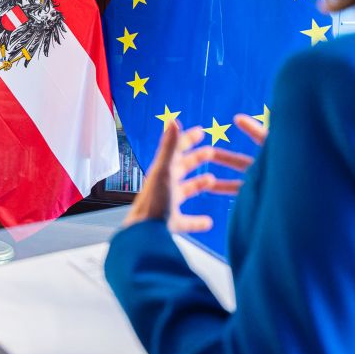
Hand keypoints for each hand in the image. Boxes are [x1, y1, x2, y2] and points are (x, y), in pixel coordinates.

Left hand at [122, 119, 253, 234]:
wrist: (143, 233)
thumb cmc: (154, 202)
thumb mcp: (165, 171)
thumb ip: (170, 147)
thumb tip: (173, 120)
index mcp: (162, 172)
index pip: (176, 150)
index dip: (187, 139)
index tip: (201, 131)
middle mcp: (164, 186)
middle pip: (181, 169)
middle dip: (195, 159)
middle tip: (210, 151)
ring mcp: (166, 205)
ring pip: (184, 192)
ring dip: (197, 185)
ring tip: (211, 180)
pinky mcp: (170, 224)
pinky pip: (186, 221)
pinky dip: (197, 221)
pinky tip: (208, 222)